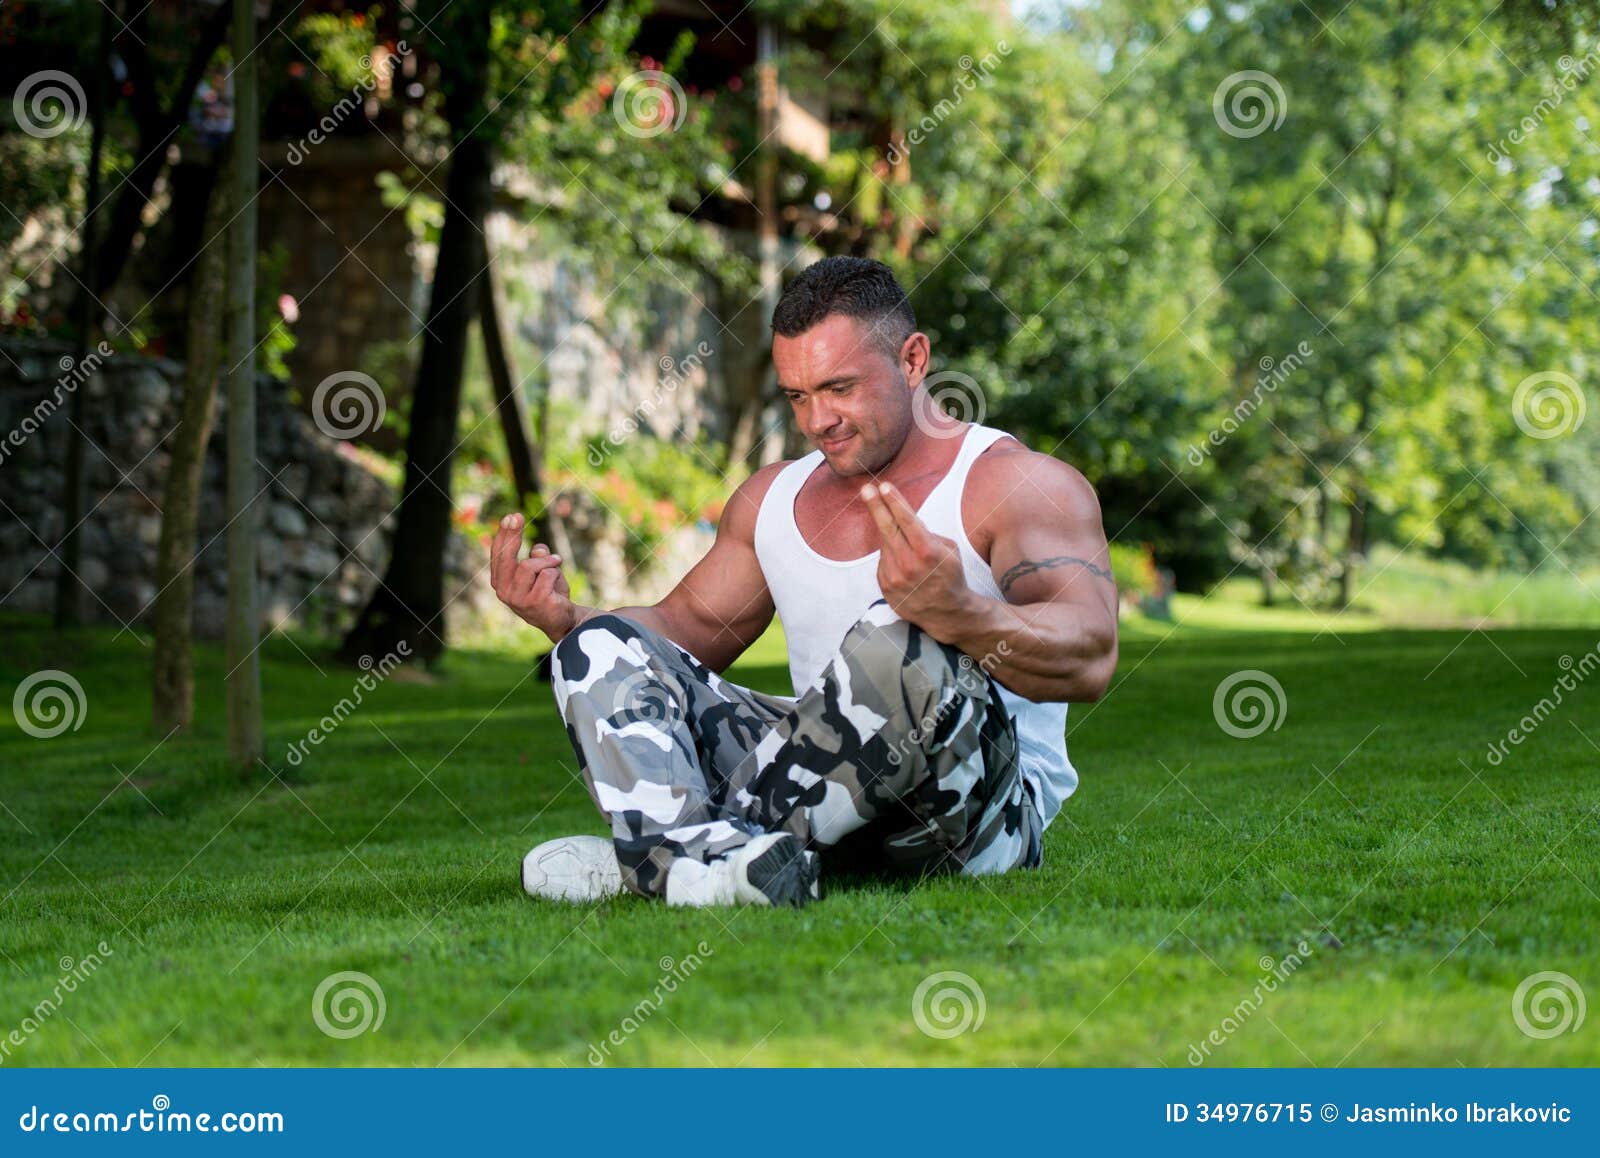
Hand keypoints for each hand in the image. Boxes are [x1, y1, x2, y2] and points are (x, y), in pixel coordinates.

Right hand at [489, 513, 575, 639]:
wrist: (560, 620)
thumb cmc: (547, 591)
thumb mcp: (541, 570)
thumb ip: (536, 558)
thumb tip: (539, 549)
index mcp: (500, 581)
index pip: (498, 554)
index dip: (504, 534)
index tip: (511, 516)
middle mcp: (504, 590)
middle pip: (506, 556)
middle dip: (512, 534)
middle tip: (518, 515)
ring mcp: (518, 598)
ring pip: (529, 565)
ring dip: (547, 561)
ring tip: (556, 562)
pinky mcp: (534, 602)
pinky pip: (547, 575)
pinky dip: (556, 574)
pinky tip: (558, 585)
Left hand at [860, 480, 974, 638]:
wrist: (946, 612)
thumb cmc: (949, 576)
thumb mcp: (949, 550)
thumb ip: (927, 533)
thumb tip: (905, 519)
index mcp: (927, 551)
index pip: (906, 520)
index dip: (894, 501)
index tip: (884, 487)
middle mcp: (908, 564)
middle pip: (887, 528)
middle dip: (876, 506)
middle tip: (866, 489)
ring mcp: (894, 576)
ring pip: (886, 545)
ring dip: (893, 540)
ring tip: (910, 553)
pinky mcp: (885, 586)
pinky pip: (884, 562)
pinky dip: (892, 558)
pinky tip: (905, 568)